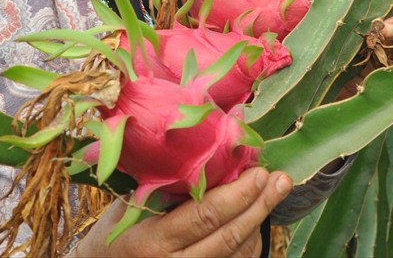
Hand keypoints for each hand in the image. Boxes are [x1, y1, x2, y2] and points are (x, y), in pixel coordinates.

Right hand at [73, 167, 292, 256]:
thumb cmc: (112, 234)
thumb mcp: (128, 205)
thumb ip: (161, 184)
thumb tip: (204, 144)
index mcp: (152, 241)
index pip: (204, 216)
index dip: (237, 194)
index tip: (258, 171)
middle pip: (229, 237)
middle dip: (260, 205)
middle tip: (280, 179)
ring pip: (237, 254)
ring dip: (259, 222)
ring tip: (274, 193)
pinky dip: (250, 242)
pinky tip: (257, 219)